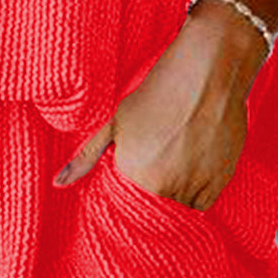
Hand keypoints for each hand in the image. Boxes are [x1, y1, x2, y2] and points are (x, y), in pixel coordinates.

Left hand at [52, 0, 268, 212]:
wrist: (206, 74)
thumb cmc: (158, 94)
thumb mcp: (115, 124)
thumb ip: (86, 158)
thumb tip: (57, 184)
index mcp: (133, 173)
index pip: (132, 198)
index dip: (140, 178)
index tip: (148, 158)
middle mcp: (163, 186)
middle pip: (158, 201)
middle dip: (160, 181)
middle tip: (168, 149)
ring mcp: (194, 185)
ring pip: (182, 203)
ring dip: (181, 187)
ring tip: (183, 151)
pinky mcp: (220, 181)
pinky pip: (204, 202)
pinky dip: (201, 187)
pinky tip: (198, 159)